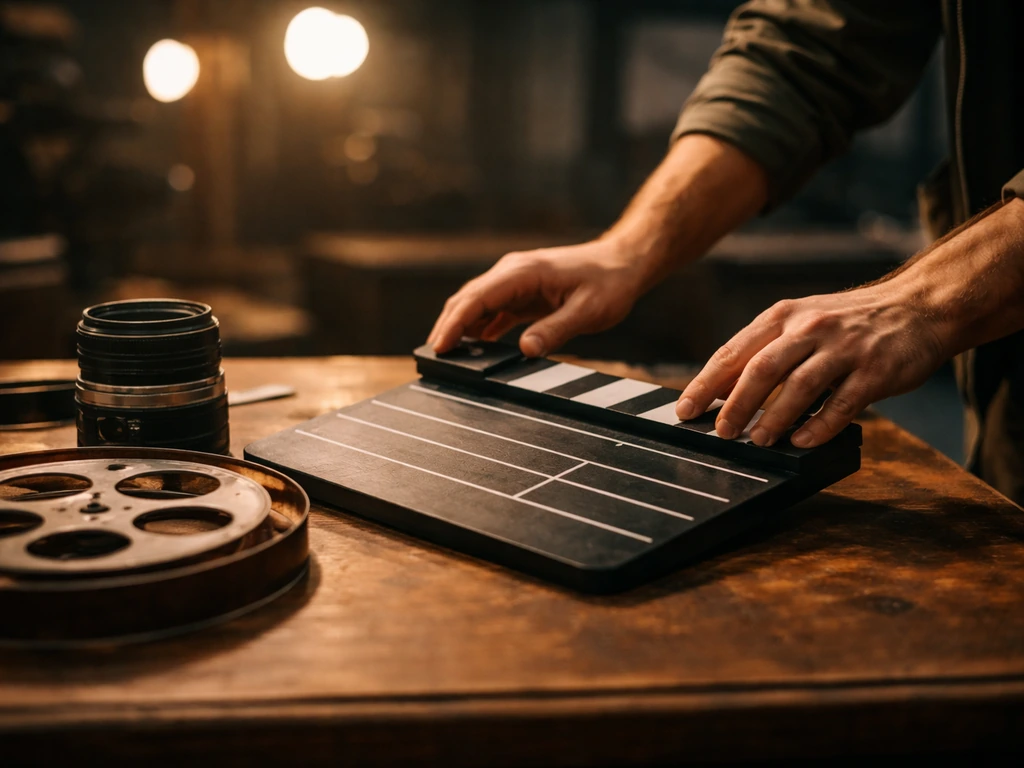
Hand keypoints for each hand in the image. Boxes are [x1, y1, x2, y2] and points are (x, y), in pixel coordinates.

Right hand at [428, 238, 648, 356]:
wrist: (624, 263)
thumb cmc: (609, 283)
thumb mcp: (587, 311)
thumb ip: (555, 330)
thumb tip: (524, 350)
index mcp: (522, 273)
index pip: (476, 298)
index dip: (454, 323)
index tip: (438, 347)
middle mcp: (512, 273)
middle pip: (467, 300)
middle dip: (447, 327)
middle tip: (432, 359)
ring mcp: (515, 282)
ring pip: (476, 305)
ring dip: (460, 328)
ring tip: (446, 358)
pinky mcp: (522, 293)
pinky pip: (492, 311)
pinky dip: (478, 328)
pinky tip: (472, 349)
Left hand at [676, 283, 948, 448]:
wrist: (918, 306)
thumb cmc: (849, 322)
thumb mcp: (801, 322)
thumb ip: (764, 351)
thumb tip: (720, 391)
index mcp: (783, 316)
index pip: (734, 352)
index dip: (706, 384)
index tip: (685, 410)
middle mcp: (810, 328)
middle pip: (762, 369)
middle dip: (736, 405)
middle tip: (721, 432)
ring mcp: (844, 348)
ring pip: (799, 385)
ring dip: (774, 417)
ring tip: (757, 440)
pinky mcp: (875, 370)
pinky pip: (842, 403)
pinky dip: (819, 425)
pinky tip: (802, 441)